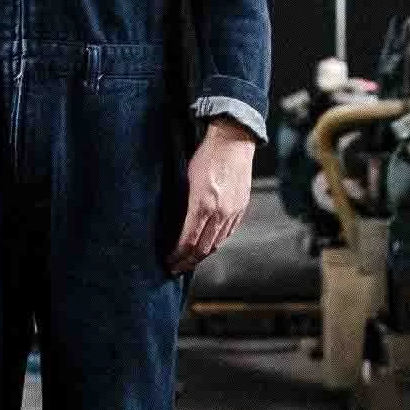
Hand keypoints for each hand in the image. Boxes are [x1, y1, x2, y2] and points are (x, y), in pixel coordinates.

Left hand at [165, 117, 255, 274]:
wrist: (233, 141)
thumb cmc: (206, 156)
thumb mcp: (186, 178)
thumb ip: (183, 203)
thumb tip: (174, 224)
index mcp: (202, 204)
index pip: (188, 241)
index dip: (177, 255)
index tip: (168, 261)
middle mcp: (219, 212)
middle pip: (203, 248)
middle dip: (187, 261)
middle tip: (176, 268)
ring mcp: (232, 211)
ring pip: (217, 243)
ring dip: (202, 255)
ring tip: (190, 260)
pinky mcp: (241, 208)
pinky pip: (228, 233)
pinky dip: (216, 242)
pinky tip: (208, 245)